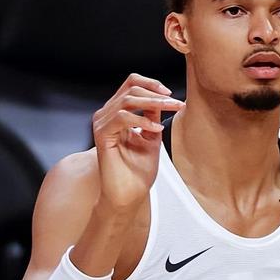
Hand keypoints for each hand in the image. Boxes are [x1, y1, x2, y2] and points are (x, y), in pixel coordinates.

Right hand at [91, 73, 183, 210]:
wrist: (129, 195)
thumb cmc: (137, 172)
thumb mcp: (152, 137)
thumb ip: (153, 116)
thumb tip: (162, 97)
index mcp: (117, 114)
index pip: (131, 85)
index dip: (151, 84)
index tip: (170, 94)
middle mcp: (107, 116)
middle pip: (130, 89)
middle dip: (157, 94)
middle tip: (176, 103)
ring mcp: (102, 125)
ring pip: (127, 100)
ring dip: (153, 103)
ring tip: (171, 110)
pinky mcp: (102, 136)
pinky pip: (122, 118)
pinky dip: (142, 120)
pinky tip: (156, 129)